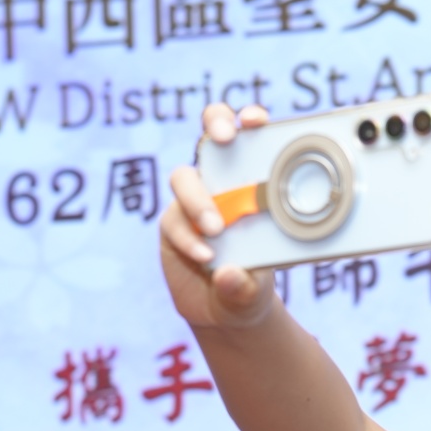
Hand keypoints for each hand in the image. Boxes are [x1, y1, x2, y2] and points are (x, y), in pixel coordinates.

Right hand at [158, 102, 276, 329]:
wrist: (224, 310)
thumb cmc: (252, 286)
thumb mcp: (258, 290)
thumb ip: (246, 285)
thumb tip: (229, 274)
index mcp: (254, 184)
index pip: (251, 140)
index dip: (250, 121)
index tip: (256, 120)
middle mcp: (223, 184)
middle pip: (211, 135)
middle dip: (217, 124)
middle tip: (224, 138)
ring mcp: (194, 202)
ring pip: (184, 178)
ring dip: (199, 199)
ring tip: (217, 229)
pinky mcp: (173, 223)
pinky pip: (174, 220)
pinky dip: (188, 236)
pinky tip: (204, 255)